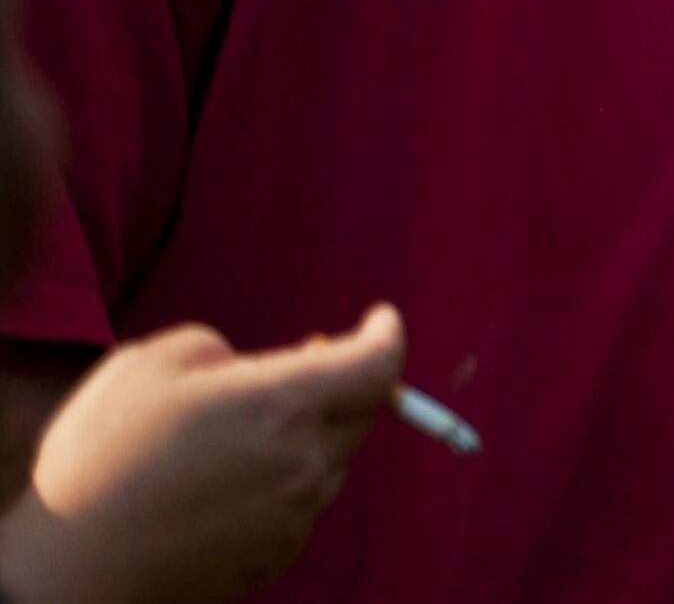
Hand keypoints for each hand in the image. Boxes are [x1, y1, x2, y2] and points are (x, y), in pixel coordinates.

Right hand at [0, 305, 403, 603]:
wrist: (69, 570)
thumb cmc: (101, 459)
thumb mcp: (147, 366)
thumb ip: (217, 348)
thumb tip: (252, 366)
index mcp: (283, 405)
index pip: (377, 364)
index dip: (387, 335)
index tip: (380, 319)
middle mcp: (304, 461)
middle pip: (362, 411)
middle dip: (341, 384)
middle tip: (289, 374)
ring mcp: (295, 516)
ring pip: (331, 460)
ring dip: (308, 438)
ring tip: (233, 441)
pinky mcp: (276, 555)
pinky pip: (302, 505)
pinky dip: (282, 484)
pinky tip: (223, 488)